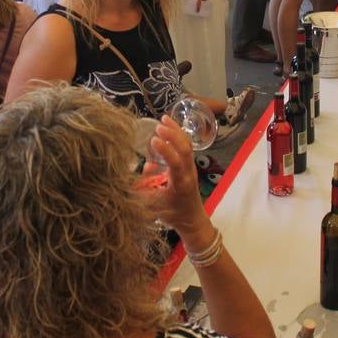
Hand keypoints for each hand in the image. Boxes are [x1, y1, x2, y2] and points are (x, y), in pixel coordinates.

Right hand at [141, 117, 206, 233]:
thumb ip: (146, 188)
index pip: (176, 163)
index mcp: (181, 184)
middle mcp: (189, 173)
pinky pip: (186, 146)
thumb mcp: (155, 206)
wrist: (192, 219)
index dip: (166, 150)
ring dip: (176, 131)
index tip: (153, 140)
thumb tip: (146, 165)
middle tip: (158, 125)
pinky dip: (178, 134)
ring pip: (187, 145)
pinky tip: (169, 126)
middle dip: (173, 135)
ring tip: (164, 118)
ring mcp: (191, 167)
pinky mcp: (189, 165)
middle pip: (185, 149)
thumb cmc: (173, 214)